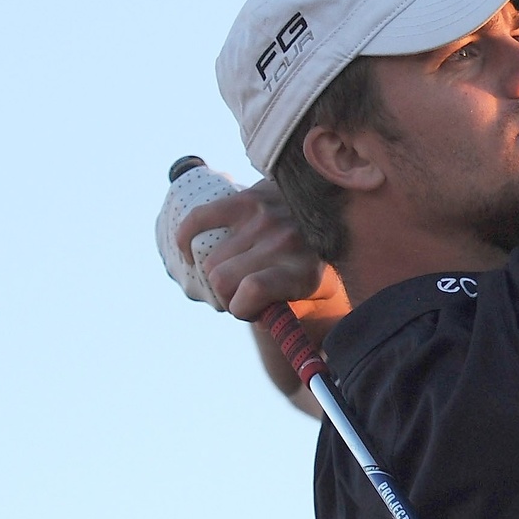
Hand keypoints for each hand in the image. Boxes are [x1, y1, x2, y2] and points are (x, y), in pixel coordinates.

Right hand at [177, 180, 349, 329]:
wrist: (333, 213)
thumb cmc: (321, 263)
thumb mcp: (320, 296)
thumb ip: (291, 315)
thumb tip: (260, 319)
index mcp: (303, 271)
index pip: (251, 291)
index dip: (241, 309)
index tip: (249, 311)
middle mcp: (283, 242)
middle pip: (222, 279)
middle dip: (226, 297)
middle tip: (239, 295)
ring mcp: (263, 219)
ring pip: (210, 259)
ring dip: (214, 275)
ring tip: (232, 276)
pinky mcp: (246, 199)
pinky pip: (198, 219)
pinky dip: (185, 238)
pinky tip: (189, 252)